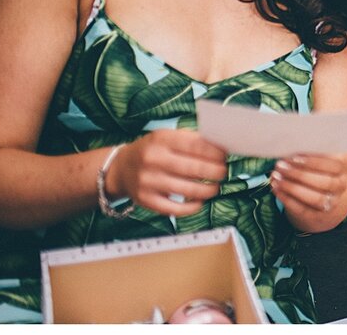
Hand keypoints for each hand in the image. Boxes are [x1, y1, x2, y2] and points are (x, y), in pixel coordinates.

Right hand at [110, 127, 228, 219]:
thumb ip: (188, 140)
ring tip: (215, 187)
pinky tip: (199, 201)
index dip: (213, 151)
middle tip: (223, 172)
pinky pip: (176, 209)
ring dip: (207, 190)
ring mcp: (150, 182)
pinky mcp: (148, 201)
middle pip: (193, 169)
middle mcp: (154, 159)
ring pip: (188, 190)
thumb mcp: (164, 137)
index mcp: (160, 139)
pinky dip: (192, 207)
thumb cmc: (150, 151)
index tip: (225, 154)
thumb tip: (217, 147)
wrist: (121, 169)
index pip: (193, 145)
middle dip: (214, 171)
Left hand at [270, 149, 346, 231]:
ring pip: (314, 199)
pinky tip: (275, 187)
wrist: (328, 196)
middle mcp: (340, 189)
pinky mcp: (316, 217)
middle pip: (324, 183)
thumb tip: (296, 130)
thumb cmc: (320, 166)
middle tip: (280, 164)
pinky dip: (286, 198)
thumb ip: (315, 141)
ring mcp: (330, 205)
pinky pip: (302, 209)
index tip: (295, 155)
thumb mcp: (322, 152)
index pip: (334, 166)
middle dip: (300, 174)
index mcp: (343, 169)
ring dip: (292, 187)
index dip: (314, 162)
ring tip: (275, 175)